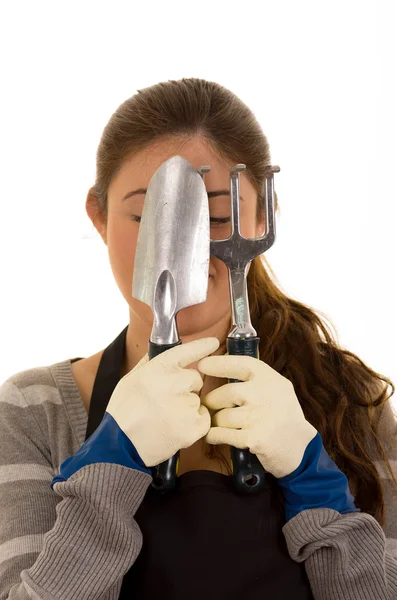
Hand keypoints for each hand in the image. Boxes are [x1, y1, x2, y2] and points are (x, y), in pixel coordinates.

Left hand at [197, 353, 317, 478]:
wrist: (300, 447)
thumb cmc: (281, 414)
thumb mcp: (276, 387)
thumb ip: (252, 378)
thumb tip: (218, 365)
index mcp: (269, 378)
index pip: (239, 363)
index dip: (218, 363)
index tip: (202, 365)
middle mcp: (264, 394)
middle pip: (224, 393)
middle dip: (212, 401)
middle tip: (209, 406)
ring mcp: (258, 417)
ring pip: (221, 416)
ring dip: (214, 421)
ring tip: (219, 423)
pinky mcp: (253, 438)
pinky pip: (220, 434)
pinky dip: (213, 435)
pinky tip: (213, 435)